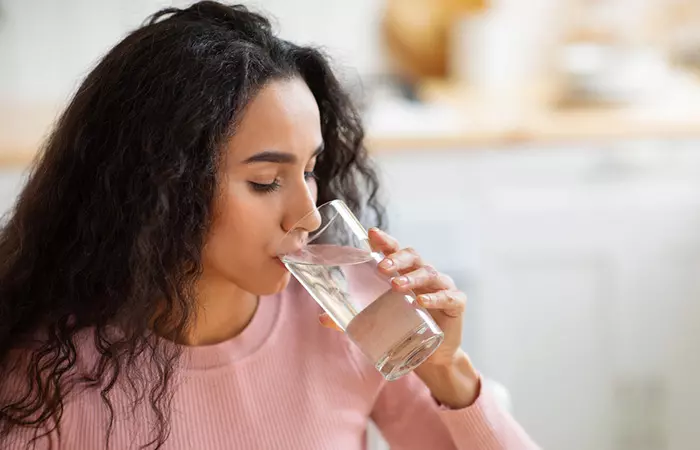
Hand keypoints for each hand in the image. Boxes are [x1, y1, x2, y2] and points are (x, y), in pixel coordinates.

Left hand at [319, 228, 480, 406]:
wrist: (433, 357)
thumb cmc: (405, 329)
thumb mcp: (378, 322)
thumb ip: (351, 320)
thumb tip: (322, 317)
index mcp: (406, 273)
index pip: (395, 250)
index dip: (385, 241)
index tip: (372, 234)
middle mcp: (424, 275)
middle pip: (413, 257)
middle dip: (397, 259)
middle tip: (382, 268)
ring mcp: (442, 287)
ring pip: (429, 273)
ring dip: (413, 278)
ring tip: (397, 286)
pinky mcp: (456, 303)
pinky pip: (448, 296)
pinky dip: (435, 298)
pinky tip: (422, 302)